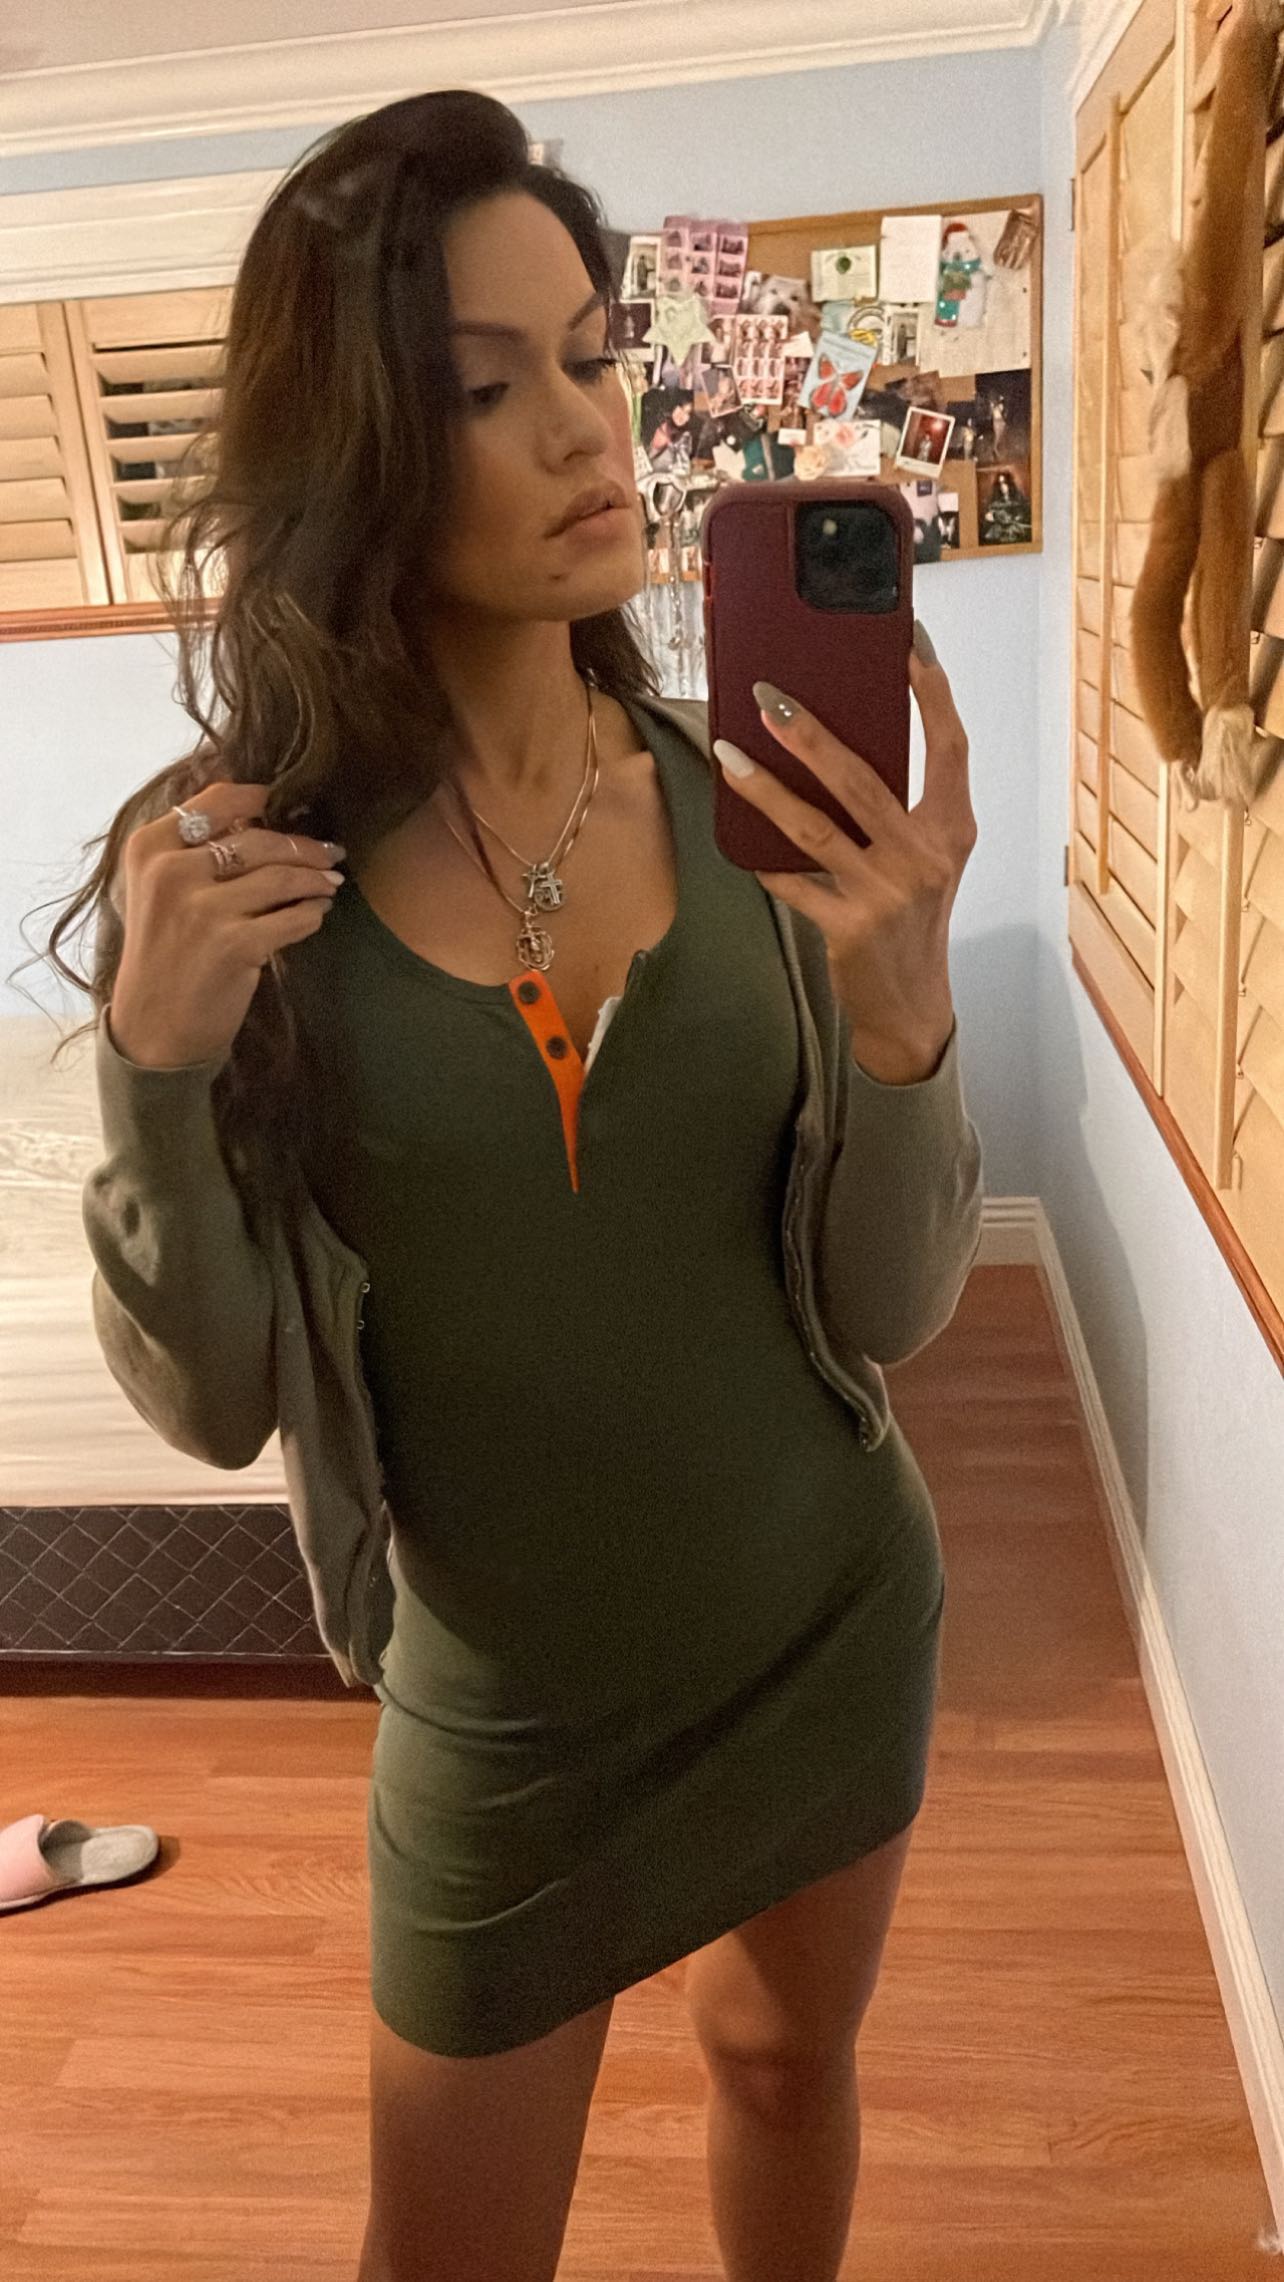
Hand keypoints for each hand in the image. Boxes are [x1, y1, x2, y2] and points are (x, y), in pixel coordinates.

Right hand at [109, 782, 345, 1069]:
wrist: (153, 1027)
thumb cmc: (164, 954)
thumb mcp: (160, 891)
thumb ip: (196, 852)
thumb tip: (259, 813)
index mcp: (149, 849)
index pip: (215, 803)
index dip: (257, 798)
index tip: (284, 803)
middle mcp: (171, 873)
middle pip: (257, 839)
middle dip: (303, 846)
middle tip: (329, 852)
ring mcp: (203, 910)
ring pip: (281, 877)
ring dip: (315, 879)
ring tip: (330, 883)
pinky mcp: (234, 945)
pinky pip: (292, 918)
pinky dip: (313, 913)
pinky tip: (319, 912)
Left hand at [713, 634, 976, 1084]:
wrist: (912, 1004)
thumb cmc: (912, 916)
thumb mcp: (926, 857)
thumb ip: (899, 805)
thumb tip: (832, 738)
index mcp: (952, 828)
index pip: (950, 745)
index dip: (932, 692)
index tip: (906, 643)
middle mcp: (925, 856)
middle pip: (863, 779)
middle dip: (811, 733)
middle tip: (768, 696)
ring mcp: (887, 893)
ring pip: (815, 828)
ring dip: (765, 788)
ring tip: (727, 754)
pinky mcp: (849, 927)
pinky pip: (792, 882)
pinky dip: (761, 859)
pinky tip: (736, 835)